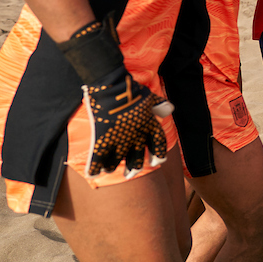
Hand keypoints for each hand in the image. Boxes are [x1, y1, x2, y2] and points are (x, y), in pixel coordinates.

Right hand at [58, 19, 168, 176]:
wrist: (112, 86)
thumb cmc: (132, 89)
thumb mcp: (150, 96)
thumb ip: (159, 105)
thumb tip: (170, 108)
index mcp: (149, 126)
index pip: (158, 144)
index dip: (158, 155)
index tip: (157, 163)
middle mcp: (136, 136)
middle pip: (138, 157)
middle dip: (135, 167)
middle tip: (131, 174)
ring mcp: (119, 140)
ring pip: (117, 160)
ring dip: (114, 166)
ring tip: (110, 169)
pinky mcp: (102, 139)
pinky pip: (98, 159)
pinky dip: (95, 169)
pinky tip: (92, 175)